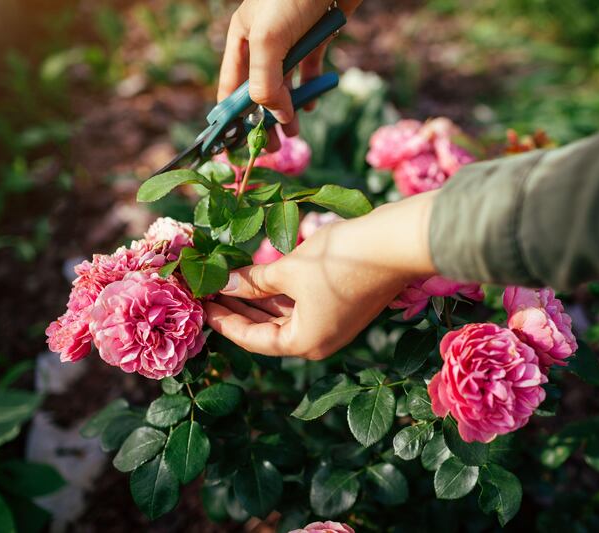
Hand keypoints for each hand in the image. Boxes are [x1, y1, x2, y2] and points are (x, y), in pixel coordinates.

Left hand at [205, 192, 438, 359]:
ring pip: (285, 314)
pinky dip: (279, 290)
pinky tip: (258, 273)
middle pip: (268, 329)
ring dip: (257, 297)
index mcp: (306, 342)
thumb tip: (226, 283)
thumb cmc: (341, 261)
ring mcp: (333, 322)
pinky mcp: (342, 303)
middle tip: (209, 290)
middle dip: (239, 308)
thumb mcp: (290, 269)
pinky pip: (301, 302)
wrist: (397, 243)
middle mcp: (320, 339)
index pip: (254, 339)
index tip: (202, 305)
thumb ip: (255, 280)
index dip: (224, 321)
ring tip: (227, 279)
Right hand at [218, 0, 360, 149]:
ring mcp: (291, 40)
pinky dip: (310, 89)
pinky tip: (311, 106)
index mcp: (243, 38)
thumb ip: (266, 82)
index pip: (230, 84)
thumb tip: (276, 117)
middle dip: (263, 118)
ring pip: (286, 84)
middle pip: (259, 89)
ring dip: (288, 110)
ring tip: (294, 134)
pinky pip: (310, 70)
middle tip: (271, 147)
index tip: (235, 142)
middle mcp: (264, 41)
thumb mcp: (269, 40)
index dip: (231, 114)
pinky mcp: (317, 37)